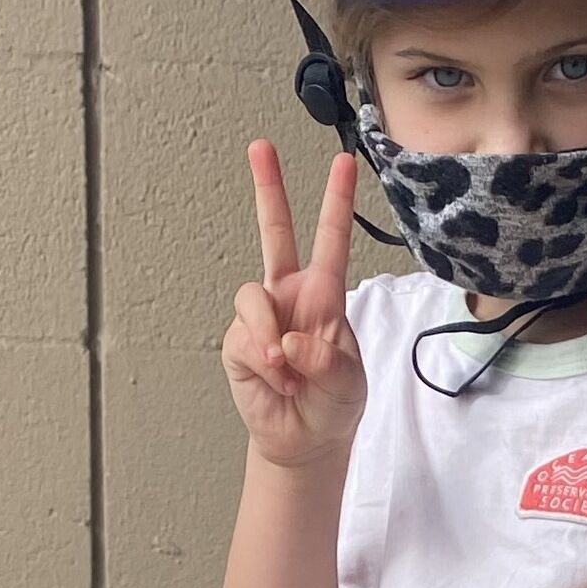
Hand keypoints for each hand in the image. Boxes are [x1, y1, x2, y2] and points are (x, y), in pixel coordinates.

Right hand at [222, 142, 365, 470]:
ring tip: (286, 369)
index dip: (335, 202)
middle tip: (260, 147)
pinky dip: (262, 360)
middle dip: (268, 189)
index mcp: (324, 294)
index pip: (330, 241)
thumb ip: (326, 360)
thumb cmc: (333, 403)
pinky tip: (276, 379)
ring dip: (268, 333)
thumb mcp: (348, 383)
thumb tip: (289, 341)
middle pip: (274, 234)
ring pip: (252, 295)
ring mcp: (262, 317)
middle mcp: (290, 296)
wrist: (305, 439)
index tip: (344, 163)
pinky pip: (244, 337)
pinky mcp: (239, 342)